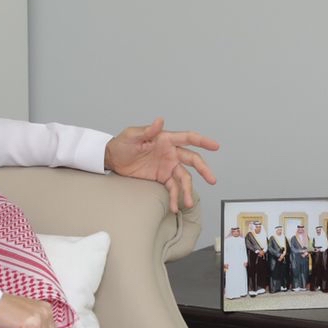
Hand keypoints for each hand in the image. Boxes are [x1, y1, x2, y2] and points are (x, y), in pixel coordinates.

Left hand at [104, 118, 220, 213]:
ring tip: (188, 203)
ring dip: (187, 191)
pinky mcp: (162, 178)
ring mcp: (167, 166)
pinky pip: (172, 188)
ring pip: (184, 178)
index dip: (203, 141)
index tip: (215, 146)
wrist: (112, 159)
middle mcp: (171, 153)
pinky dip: (174, 197)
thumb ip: (147, 130)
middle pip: (192, 160)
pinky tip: (174, 207)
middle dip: (203, 170)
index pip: (188, 138)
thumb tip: (160, 121)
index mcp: (166, 139)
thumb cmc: (122, 144)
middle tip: (212, 180)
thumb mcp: (132, 135)